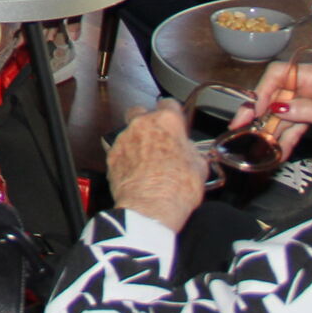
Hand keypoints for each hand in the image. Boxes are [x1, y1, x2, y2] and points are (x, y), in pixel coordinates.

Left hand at [105, 102, 207, 232]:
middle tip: (157, 139)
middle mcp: (142, 124)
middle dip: (148, 121)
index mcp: (167, 121)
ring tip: (145, 159)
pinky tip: (134, 170)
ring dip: (135, 140)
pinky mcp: (111, 154)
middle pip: (141, 111)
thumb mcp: (200, 167)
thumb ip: (192, 151)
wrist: (150, 209)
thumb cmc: (176, 189)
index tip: (176, 123)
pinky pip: (117, 149)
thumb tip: (190, 152)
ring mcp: (124, 138)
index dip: (174, 113)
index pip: (169, 103)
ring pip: (127, 130)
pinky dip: (124, 156)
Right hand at [240, 59, 311, 152]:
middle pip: (278, 92)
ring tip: (259, 145)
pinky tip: (278, 149)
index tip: (253, 111)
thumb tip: (276, 106)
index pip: (281, 73)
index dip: (262, 90)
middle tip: (240, 127)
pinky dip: (287, 134)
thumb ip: (307, 111)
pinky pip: (297, 121)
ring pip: (285, 109)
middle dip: (260, 111)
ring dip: (272, 127)